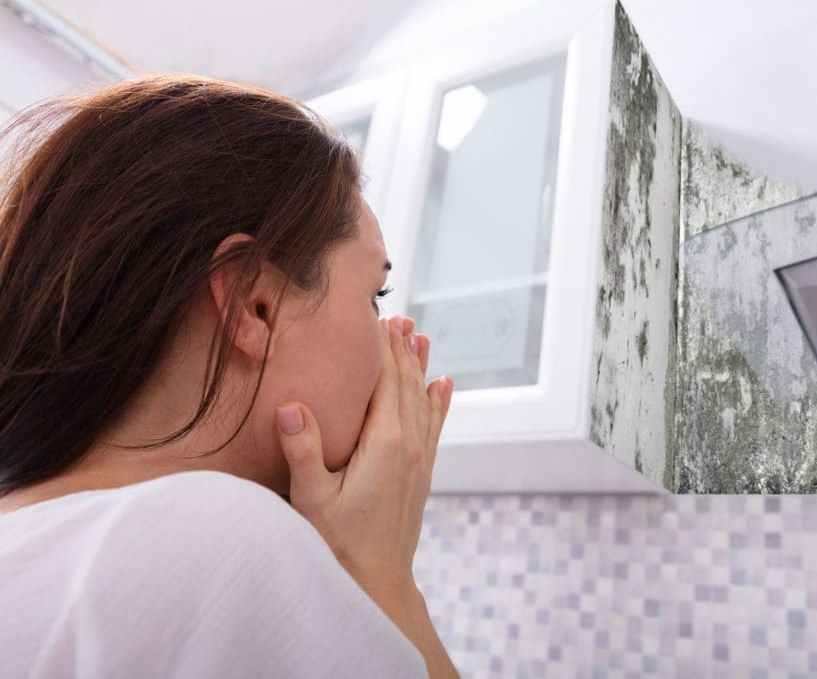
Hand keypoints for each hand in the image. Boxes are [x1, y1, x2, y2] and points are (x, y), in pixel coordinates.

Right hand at [273, 315, 452, 599]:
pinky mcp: (422, 473)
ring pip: (423, 399)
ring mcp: (419, 458)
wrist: (377, 583)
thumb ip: (303, 450)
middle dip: (401, 348)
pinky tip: (443, 384)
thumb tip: (289, 404)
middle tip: (397, 315)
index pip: (384, 381)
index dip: (380, 348)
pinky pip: (434, 425)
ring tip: (420, 335)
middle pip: (406, 383)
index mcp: (384, 443)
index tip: (376, 317)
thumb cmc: (337, 544)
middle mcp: (409, 444)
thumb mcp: (312, 499)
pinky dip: (438, 400)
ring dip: (420, 366)